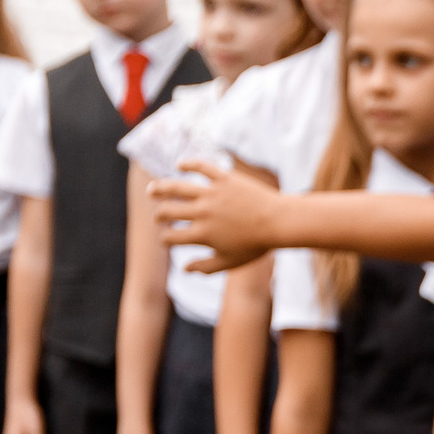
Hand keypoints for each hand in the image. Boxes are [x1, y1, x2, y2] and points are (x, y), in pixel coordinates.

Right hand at [157, 160, 283, 266]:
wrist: (281, 222)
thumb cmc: (258, 245)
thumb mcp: (231, 262)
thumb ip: (206, 267)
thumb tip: (184, 269)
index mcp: (202, 235)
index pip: (171, 237)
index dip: (165, 240)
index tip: (168, 240)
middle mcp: (202, 213)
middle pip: (168, 212)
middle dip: (159, 216)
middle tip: (159, 216)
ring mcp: (212, 194)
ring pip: (177, 187)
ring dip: (160, 188)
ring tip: (153, 190)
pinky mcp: (224, 178)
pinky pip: (201, 167)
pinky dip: (188, 164)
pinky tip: (179, 166)